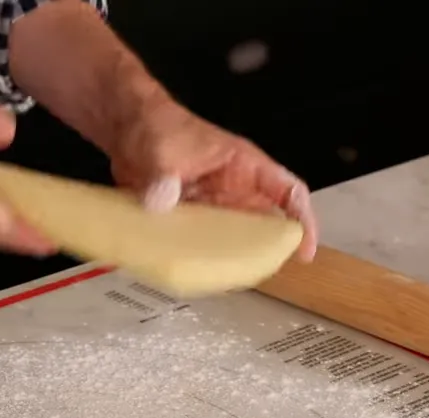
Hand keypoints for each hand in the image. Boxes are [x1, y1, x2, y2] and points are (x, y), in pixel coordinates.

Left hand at [107, 99, 319, 262]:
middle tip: (260, 275)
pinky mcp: (189, 218)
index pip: (288, 191)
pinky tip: (195, 275)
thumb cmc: (156, 125)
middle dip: (268, 250)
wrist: (125, 127)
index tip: (304, 250)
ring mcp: (212, 205)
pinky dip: (203, 258)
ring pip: (236, 238)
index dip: (303, 219)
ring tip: (228, 281)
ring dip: (234, 259)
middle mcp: (234, 189)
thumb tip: (159, 202)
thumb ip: (163, 175)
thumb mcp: (162, 148)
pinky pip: (204, 243)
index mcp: (244, 166)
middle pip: (266, 223)